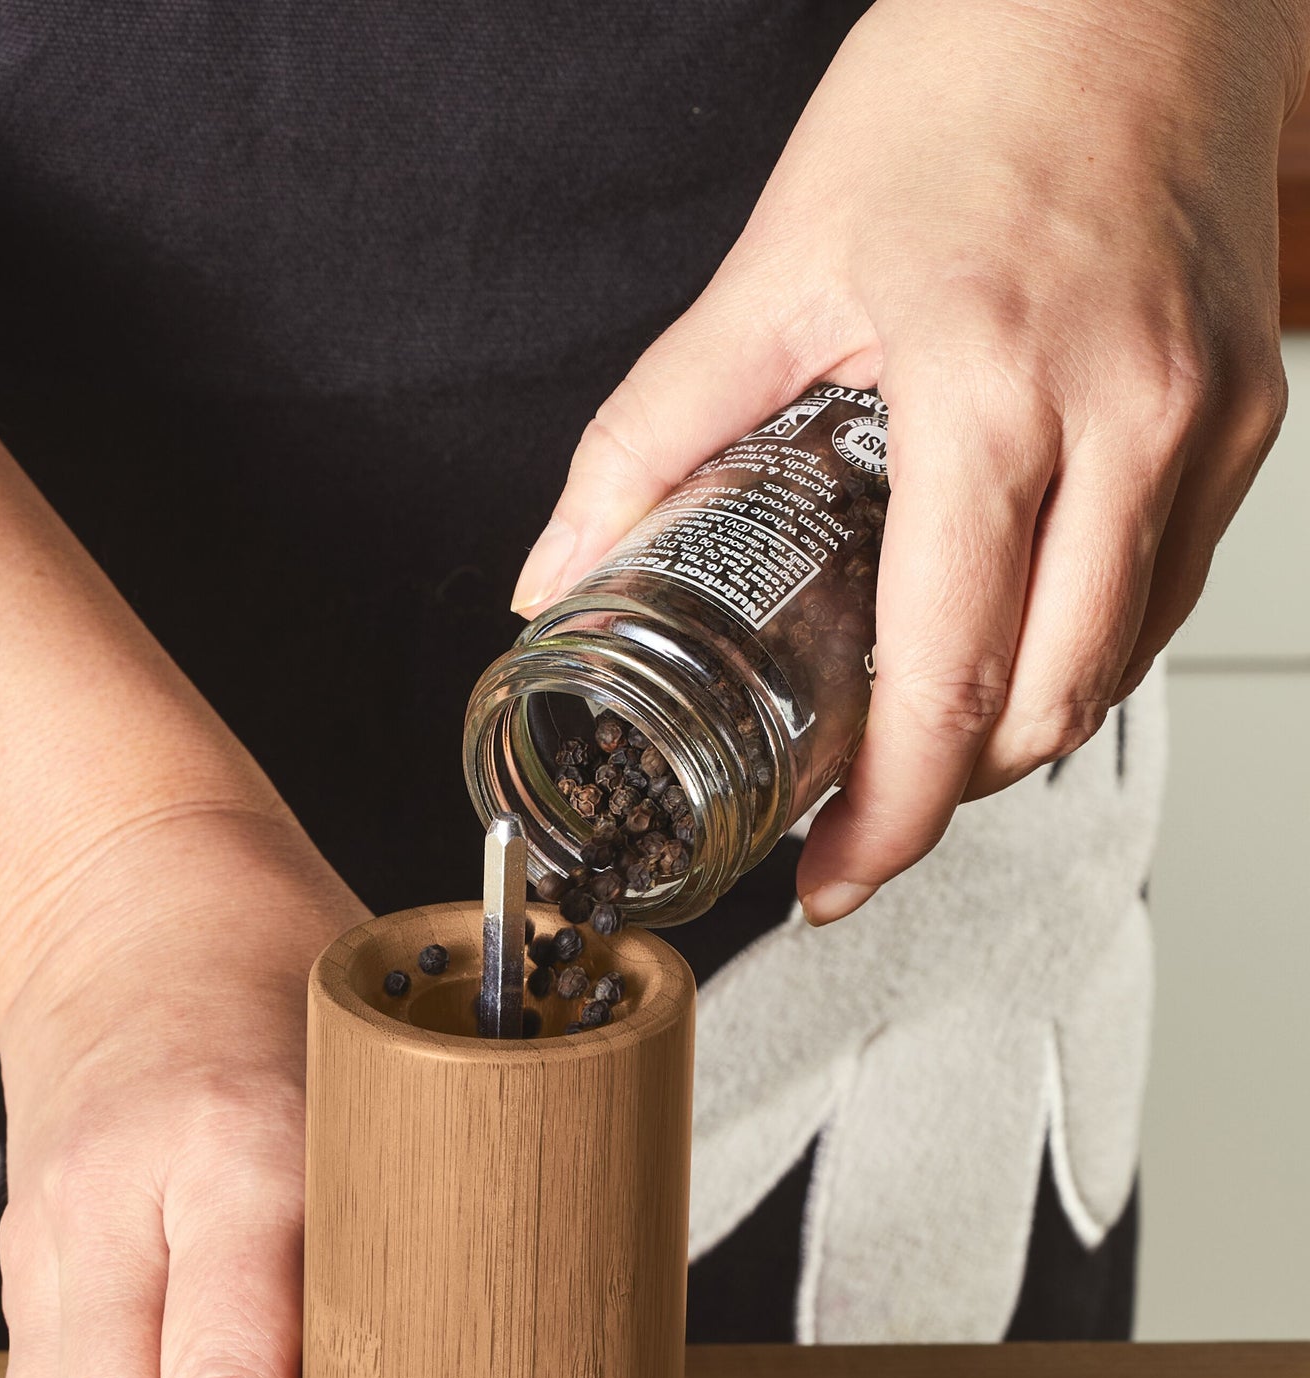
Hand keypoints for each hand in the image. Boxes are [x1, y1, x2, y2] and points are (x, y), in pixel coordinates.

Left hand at [512, 0, 1302, 924]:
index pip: (949, 674)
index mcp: (997, 389)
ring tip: (914, 749)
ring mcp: (1208, 416)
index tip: (829, 877)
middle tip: (853, 823)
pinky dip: (1082, 649)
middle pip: (1047, 704)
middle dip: (945, 797)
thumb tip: (557, 574)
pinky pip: (1165, 588)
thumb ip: (651, 431)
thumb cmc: (969, 78)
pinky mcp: (1251, 406)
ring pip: (1117, 665)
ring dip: (1014, 734)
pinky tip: (1003, 650)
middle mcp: (1131, 418)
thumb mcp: (774, 261)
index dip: (889, 815)